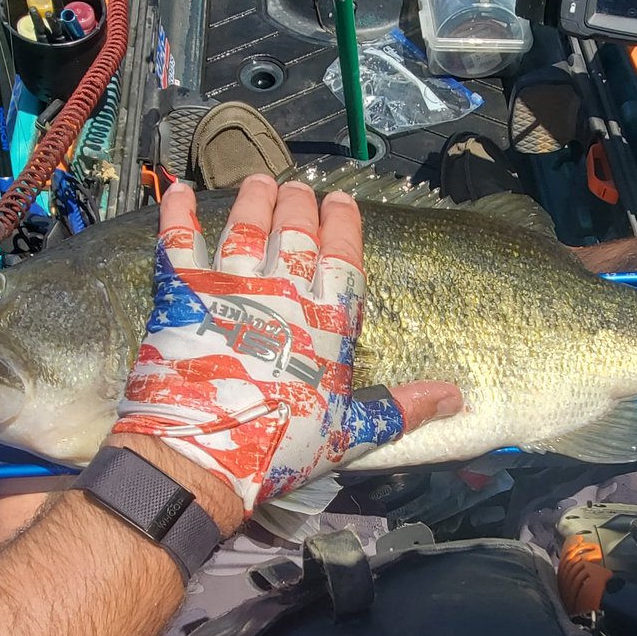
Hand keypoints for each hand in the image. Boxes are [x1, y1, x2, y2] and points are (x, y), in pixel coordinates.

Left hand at [112, 175, 462, 517]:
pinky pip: (180, 241)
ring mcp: (231, 285)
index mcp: (326, 320)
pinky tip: (183, 192)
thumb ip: (401, 408)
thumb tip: (456, 398)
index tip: (341, 202)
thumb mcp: (350, 432)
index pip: (342, 254)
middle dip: (299, 204)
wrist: (203, 453)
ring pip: (247, 226)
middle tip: (298, 189)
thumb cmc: (281, 445)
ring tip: (260, 181)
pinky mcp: (184, 292)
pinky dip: (180, 213)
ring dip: (255, 200)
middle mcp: (282, 289)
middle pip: (295, 230)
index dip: (343, 223)